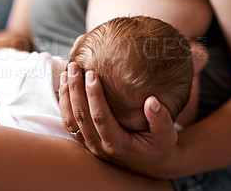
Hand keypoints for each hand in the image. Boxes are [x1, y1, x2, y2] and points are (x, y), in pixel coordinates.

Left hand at [59, 62, 181, 178]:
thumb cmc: (159, 146)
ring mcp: (91, 145)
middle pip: (81, 117)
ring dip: (66, 96)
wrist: (151, 164)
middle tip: (73, 66)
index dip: (94, 96)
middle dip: (75, 90)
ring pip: (71, 121)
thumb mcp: (167, 135)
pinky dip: (64, 104)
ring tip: (65, 73)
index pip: (100, 118)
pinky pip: (70, 123)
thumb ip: (161, 120)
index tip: (92, 74)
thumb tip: (152, 101)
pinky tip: (64, 86)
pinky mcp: (87, 141)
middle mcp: (100, 147)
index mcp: (118, 145)